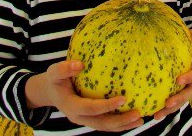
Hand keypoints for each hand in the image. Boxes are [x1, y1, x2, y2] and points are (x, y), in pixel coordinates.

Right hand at [28, 60, 142, 131]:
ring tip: (140, 119)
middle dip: (120, 121)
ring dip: (123, 125)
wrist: (51, 92)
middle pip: (101, 124)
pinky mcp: (91, 119)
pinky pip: (106, 124)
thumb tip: (80, 64)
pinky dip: (120, 123)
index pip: (91, 108)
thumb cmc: (55, 79)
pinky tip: (134, 119)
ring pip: (105, 127)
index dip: (107, 106)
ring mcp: (85, 120)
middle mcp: (79, 117)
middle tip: (137, 114)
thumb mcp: (54, 72)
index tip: (124, 98)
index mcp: (71, 106)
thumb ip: (64, 68)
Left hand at [153, 28, 191, 120]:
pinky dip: (166, 109)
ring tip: (158, 114)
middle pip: (190, 91)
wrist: (189, 47)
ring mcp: (189, 86)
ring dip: (172, 108)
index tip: (178, 80)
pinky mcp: (181, 90)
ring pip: (182, 100)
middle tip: (168, 103)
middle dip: (180, 98)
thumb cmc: (191, 40)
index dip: (190, 77)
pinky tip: (154, 114)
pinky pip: (175, 101)